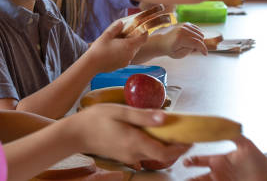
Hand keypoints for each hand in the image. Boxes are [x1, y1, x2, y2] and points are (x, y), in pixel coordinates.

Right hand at [73, 104, 191, 169]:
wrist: (75, 133)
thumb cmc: (96, 119)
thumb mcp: (120, 111)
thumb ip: (143, 116)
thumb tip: (165, 117)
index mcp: (135, 142)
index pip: (164, 153)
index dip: (179, 148)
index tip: (190, 139)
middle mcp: (133, 152)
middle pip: (161, 155)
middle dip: (176, 148)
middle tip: (186, 135)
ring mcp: (128, 155)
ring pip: (153, 154)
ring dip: (166, 147)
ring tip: (174, 133)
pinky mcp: (123, 154)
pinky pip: (144, 152)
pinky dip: (154, 145)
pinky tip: (155, 133)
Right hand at [88, 20, 148, 71]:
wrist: (91, 65)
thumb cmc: (98, 49)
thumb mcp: (106, 35)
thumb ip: (116, 28)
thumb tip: (121, 22)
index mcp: (128, 46)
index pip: (143, 39)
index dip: (145, 33)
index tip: (142, 28)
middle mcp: (130, 54)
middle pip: (138, 45)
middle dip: (135, 38)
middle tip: (128, 32)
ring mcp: (127, 61)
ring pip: (133, 51)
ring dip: (129, 46)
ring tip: (120, 41)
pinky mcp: (122, 65)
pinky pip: (127, 57)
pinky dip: (125, 52)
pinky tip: (116, 49)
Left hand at [154, 23, 207, 57]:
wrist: (161, 41)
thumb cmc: (170, 50)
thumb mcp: (179, 54)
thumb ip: (190, 50)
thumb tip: (198, 45)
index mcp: (180, 38)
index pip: (197, 43)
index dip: (203, 49)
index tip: (205, 54)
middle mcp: (183, 30)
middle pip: (200, 37)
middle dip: (200, 45)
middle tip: (196, 50)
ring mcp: (184, 25)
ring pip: (200, 33)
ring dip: (199, 40)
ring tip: (193, 45)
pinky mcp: (185, 23)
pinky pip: (197, 29)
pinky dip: (198, 34)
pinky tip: (193, 39)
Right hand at [183, 135, 266, 180]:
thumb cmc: (256, 158)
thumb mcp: (245, 144)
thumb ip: (233, 134)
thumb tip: (224, 123)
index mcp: (218, 161)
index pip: (199, 160)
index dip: (190, 160)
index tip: (184, 161)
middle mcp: (217, 173)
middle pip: (198, 177)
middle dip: (189, 179)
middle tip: (181, 180)